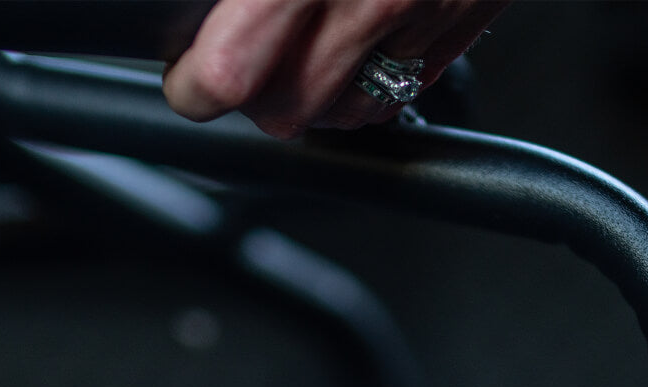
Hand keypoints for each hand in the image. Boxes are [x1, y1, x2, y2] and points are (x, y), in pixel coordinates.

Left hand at [162, 0, 506, 138]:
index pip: (233, 69)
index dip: (195, 86)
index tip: (187, 78)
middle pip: (288, 109)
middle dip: (249, 97)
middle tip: (232, 60)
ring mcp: (423, 13)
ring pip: (344, 112)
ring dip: (309, 97)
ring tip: (292, 53)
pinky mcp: (460, 20)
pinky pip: (400, 88)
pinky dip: (364, 84)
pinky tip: (349, 46)